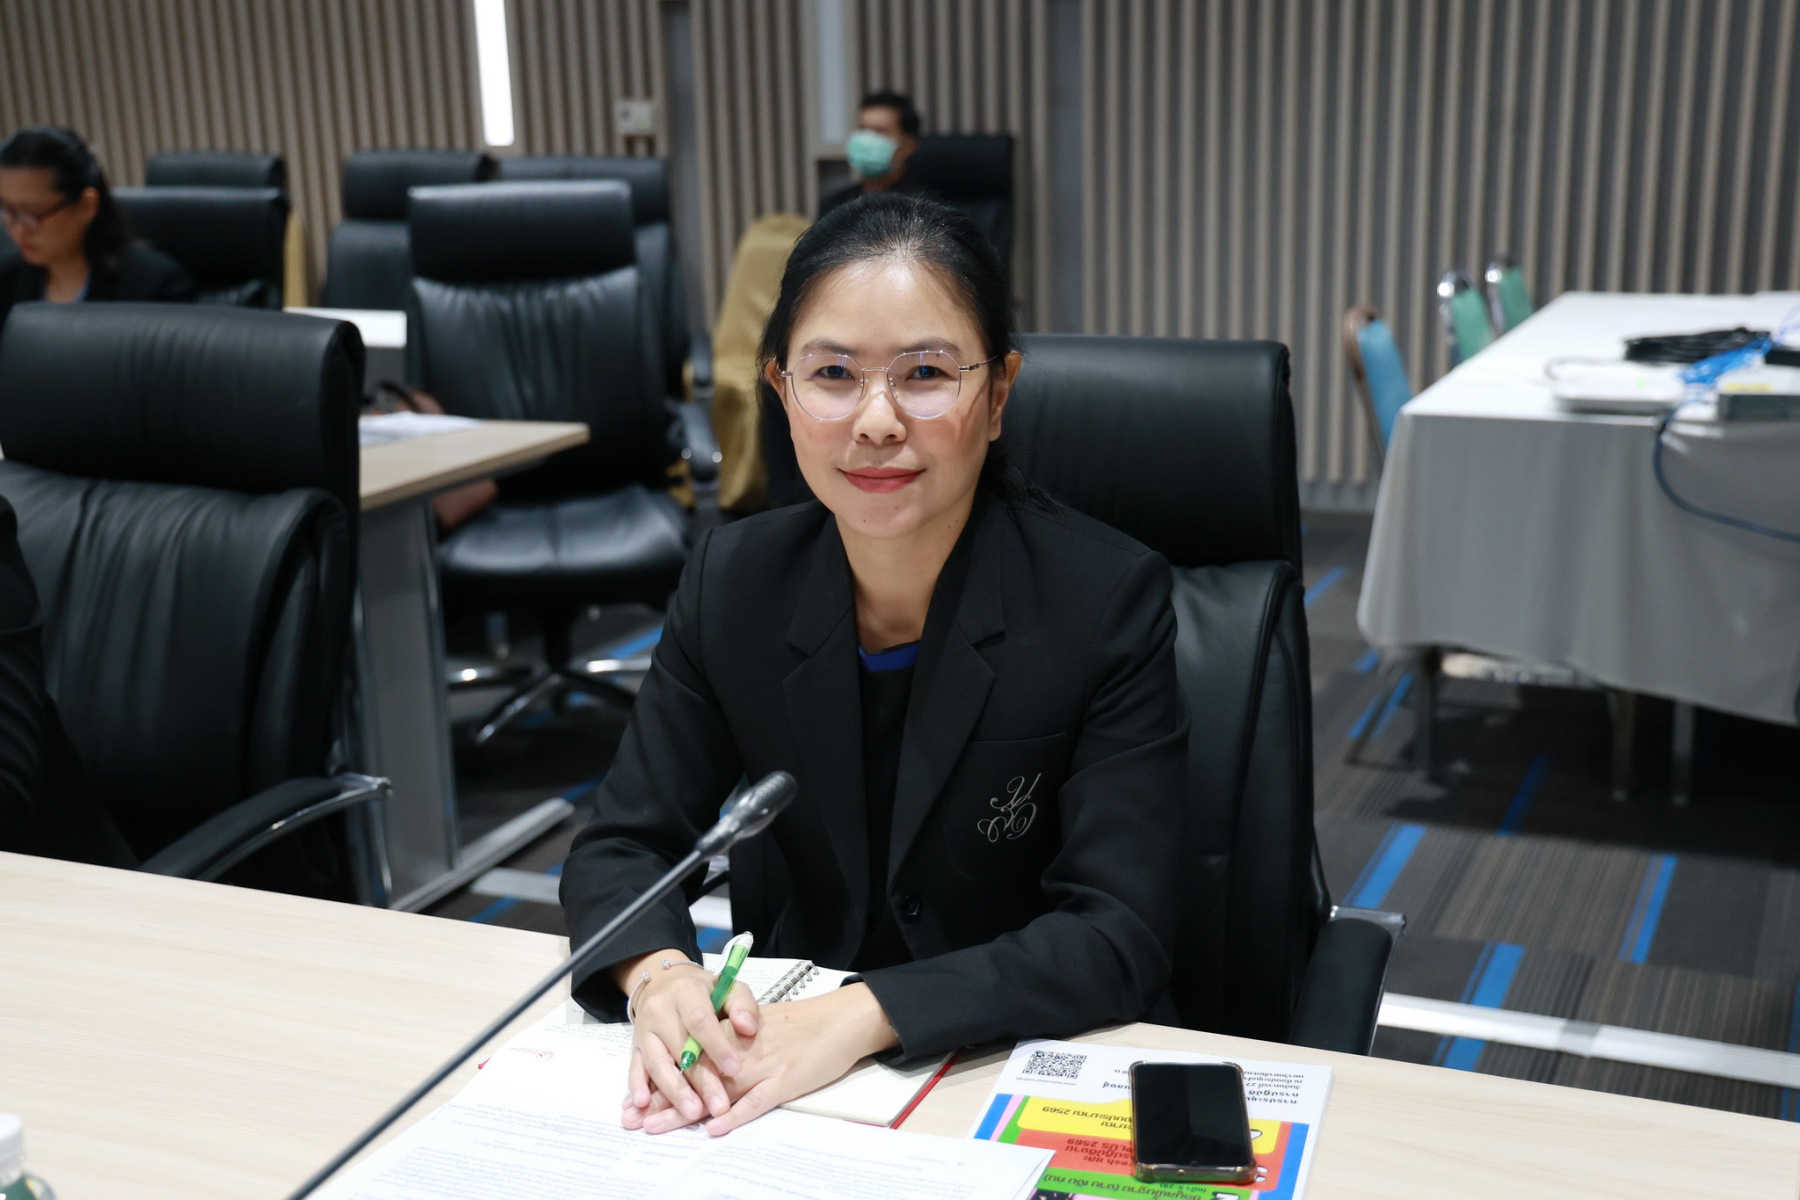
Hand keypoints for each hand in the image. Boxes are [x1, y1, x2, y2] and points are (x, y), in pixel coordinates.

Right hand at [616, 952, 759, 1127]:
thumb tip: (748, 1028)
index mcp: (685, 992)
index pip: (699, 1020)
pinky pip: (634, 1068)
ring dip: (674, 1091)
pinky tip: (645, 1104)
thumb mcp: (727, 987)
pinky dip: (637, 1086)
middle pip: (679, 1048)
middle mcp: (660, 1010)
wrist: (664, 983)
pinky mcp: (635, 1046)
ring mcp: (644, 1030)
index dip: (717, 1046)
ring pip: (657, 1063)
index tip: (735, 1069)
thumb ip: (742, 1004)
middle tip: (719, 1106)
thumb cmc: (705, 991)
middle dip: (701, 1080)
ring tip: (693, 1113)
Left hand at [628, 982, 899, 1136]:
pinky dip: (734, 1115)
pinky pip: (755, 1101)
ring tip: (655, 1127)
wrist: (842, 1019)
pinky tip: (713, 1128)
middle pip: (694, 1075)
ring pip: (716, 1090)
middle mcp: (744, 1049)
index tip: (637, 1096)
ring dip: (684, 1110)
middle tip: (634, 1118)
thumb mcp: (763, 1023)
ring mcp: (764, 1065)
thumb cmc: (805, 1023)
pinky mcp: (786, 1080)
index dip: (663, 1077)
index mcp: (736, 1033)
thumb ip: (735, 1038)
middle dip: (662, 1098)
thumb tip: (709, 1055)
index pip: (691, 1056)